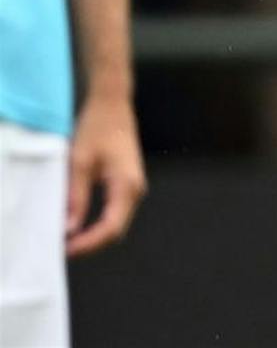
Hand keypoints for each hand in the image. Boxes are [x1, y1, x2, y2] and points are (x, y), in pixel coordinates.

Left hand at [66, 92, 145, 256]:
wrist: (112, 104)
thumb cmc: (97, 128)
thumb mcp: (80, 162)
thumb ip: (76, 197)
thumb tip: (70, 230)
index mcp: (127, 184)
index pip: (111, 227)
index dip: (89, 244)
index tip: (65, 250)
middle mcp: (136, 189)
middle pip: (117, 229)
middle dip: (91, 244)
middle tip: (64, 249)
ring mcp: (134, 185)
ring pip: (117, 222)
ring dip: (94, 235)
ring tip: (69, 239)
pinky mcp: (127, 182)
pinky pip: (115, 211)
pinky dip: (99, 223)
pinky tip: (81, 224)